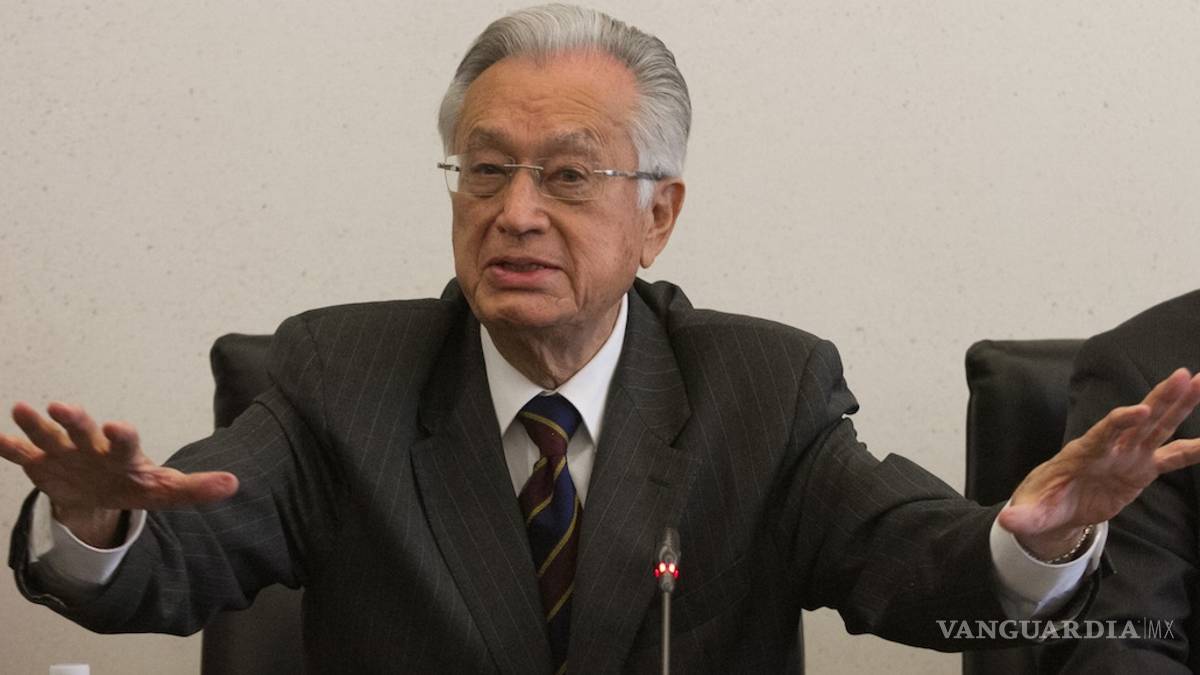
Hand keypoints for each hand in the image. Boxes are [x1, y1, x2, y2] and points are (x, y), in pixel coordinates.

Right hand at [0, 402, 237, 547]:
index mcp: (123, 453)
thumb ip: (195, 488)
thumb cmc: (136, 484)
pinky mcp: (42, 465)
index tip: (117, 427)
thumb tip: (234, 484)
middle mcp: (92, 447)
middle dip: (75, 421)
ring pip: (49, 436)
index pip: (124, 441)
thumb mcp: (165, 491)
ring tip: (23, 408)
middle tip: (62, 406)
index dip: (122, 435)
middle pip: (83, 431)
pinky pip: (22, 455)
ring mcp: (65, 454)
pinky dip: (9, 447)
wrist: (102, 492)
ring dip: (37, 424)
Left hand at [1001, 368, 1199, 559]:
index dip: (1121, 421)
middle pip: (1137, 421)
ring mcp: (1127, 457)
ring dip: (1179, 406)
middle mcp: (1109, 448)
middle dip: (1159, 398)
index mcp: (1083, 453)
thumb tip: (1005, 522)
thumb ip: (1023, 516)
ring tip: (1199, 381)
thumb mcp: (1031, 513)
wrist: (1054, 506)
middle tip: (1181, 375)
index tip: (1141, 410)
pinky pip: (1170, 459)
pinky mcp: (1140, 470)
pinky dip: (1191, 451)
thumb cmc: (1042, 503)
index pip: (1104, 433)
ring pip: (1157, 428)